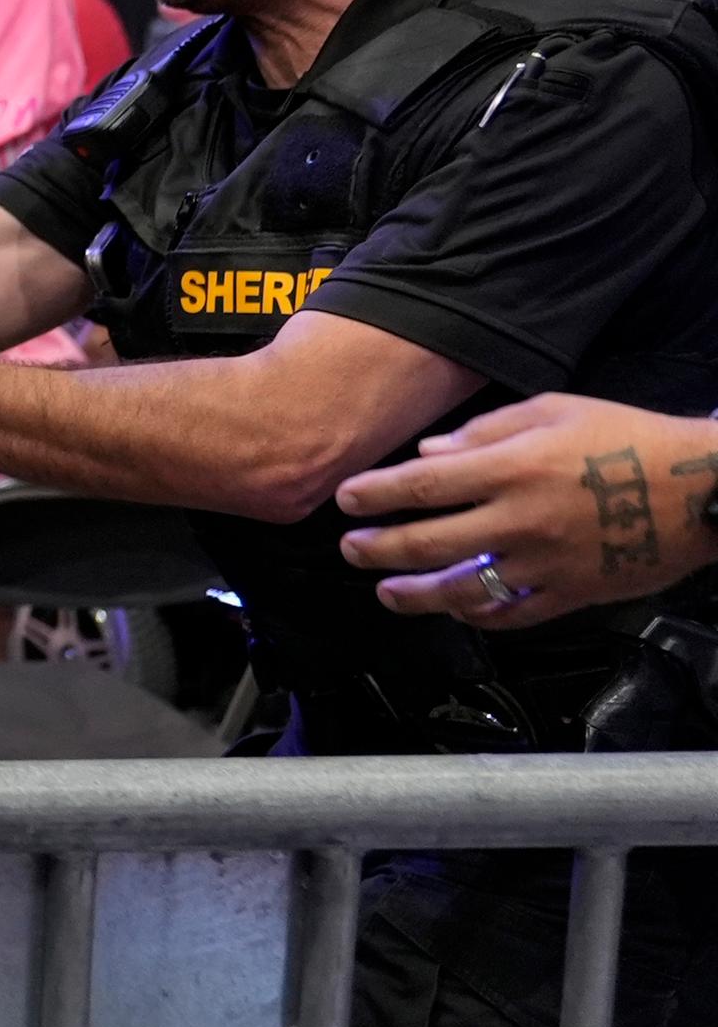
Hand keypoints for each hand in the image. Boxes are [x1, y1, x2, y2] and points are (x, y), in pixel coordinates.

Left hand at [336, 395, 717, 628]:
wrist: (701, 487)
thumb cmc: (628, 437)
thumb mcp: (554, 410)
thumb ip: (484, 431)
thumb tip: (428, 452)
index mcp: (512, 468)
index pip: (421, 485)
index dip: (375, 494)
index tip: (345, 499)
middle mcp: (520, 520)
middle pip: (427, 544)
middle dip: (377, 549)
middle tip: (350, 548)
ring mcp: (545, 564)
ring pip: (462, 590)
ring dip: (415, 595)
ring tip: (386, 592)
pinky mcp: (571, 594)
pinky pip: (513, 615)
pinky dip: (477, 615)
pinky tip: (455, 609)